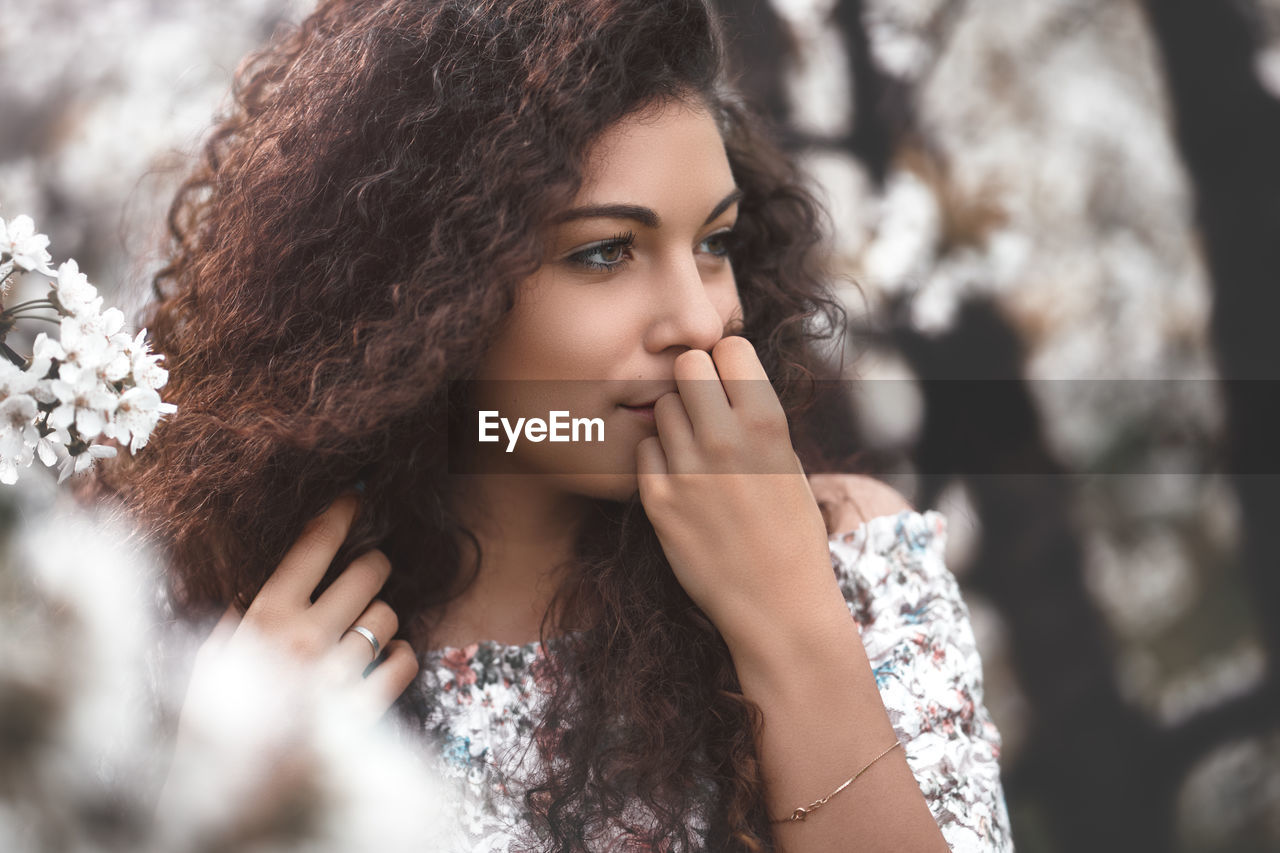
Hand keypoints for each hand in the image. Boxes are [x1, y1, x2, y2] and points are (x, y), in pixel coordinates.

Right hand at [156, 494, 419, 822]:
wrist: (222, 795)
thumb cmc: (211, 718)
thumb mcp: (209, 659)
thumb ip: (238, 618)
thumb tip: (262, 583)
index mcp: (262, 617)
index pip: (312, 547)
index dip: (339, 515)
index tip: (356, 499)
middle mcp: (303, 639)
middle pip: (369, 572)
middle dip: (372, 567)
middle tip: (367, 572)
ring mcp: (336, 675)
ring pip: (388, 615)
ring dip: (381, 619)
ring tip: (363, 631)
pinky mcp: (362, 711)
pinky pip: (404, 663)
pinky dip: (401, 658)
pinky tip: (384, 661)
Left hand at [634, 337, 844, 648]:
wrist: (777, 604)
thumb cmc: (789, 530)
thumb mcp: (788, 461)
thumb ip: (754, 416)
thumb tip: (721, 372)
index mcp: (768, 423)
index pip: (730, 346)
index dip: (728, 363)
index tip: (730, 385)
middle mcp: (725, 439)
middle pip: (686, 364)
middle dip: (694, 381)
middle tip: (705, 412)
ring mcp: (687, 469)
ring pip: (662, 407)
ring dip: (676, 423)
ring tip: (697, 456)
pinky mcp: (658, 500)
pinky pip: (645, 451)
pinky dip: (659, 462)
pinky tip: (683, 485)